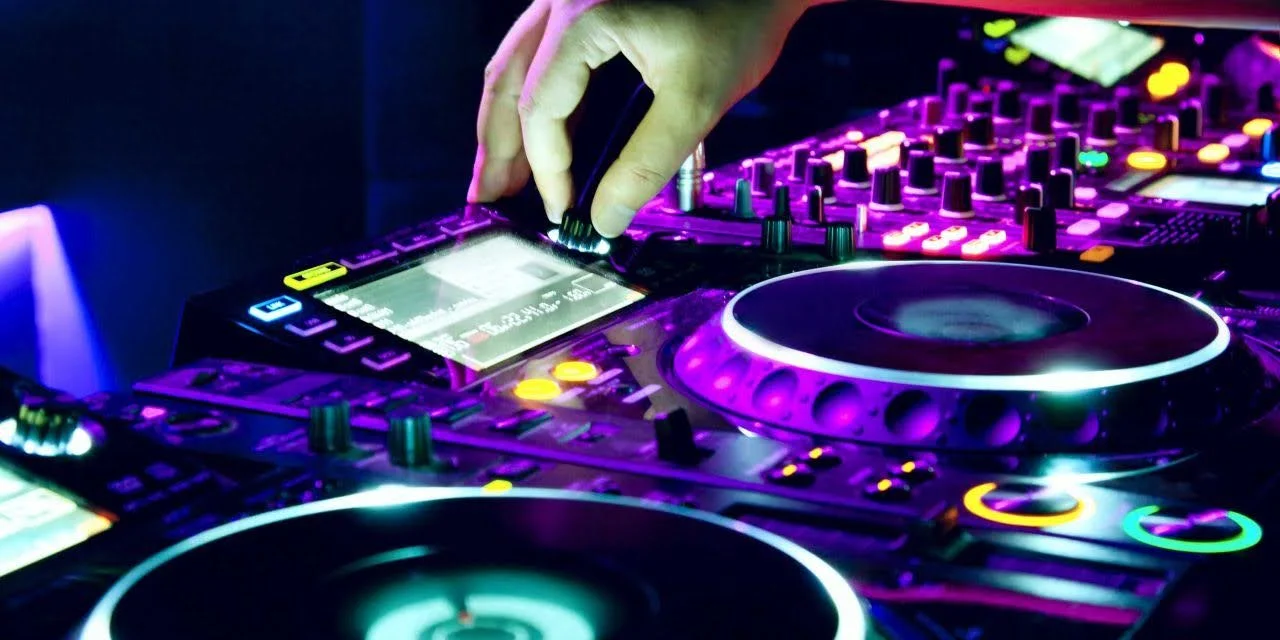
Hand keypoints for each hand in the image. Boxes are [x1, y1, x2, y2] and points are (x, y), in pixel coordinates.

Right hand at [468, 0, 823, 236]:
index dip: (546, 168)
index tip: (561, 210)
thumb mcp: (695, 103)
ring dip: (506, 127)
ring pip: (515, 69)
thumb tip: (604, 219)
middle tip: (485, 202)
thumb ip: (644, 165)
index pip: (541, 108)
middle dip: (497, 150)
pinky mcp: (583, 6)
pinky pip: (540, 59)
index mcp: (584, 17)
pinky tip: (538, 144)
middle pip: (507, 83)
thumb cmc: (739, 22)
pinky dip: (533, 104)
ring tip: (500, 181)